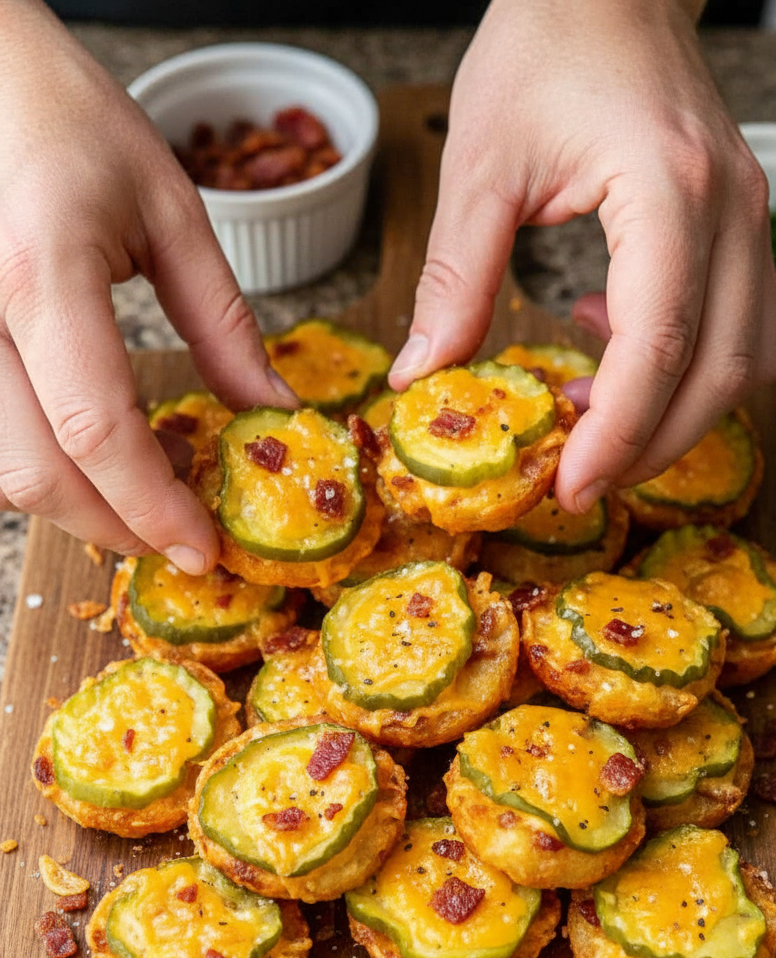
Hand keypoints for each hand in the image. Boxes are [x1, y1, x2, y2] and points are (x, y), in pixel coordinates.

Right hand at [0, 1, 295, 571]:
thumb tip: (269, 409)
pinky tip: (92, 455)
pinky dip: (44, 465)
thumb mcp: (168, 208)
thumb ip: (221, 320)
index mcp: (42, 274)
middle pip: (36, 474)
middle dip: (114, 526)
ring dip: (76, 505)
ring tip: (144, 496)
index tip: (202, 545)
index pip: (96, 429)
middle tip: (178, 536)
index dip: (151, 505)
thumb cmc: (65, 116)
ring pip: (0, 469)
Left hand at [389, 0, 775, 511]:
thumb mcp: (480, 165)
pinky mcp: (740, 222)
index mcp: (666, 189)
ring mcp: (747, 215)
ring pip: (748, 358)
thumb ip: (455, 277)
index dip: (620, 432)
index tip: (574, 486)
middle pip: (722, 370)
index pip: (660, 342)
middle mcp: (728, 208)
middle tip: (583, 481)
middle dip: (655, 445)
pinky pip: (740, 324)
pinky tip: (613, 345)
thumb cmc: (543, 46)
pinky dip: (688, 366)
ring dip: (681, 414)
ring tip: (598, 425)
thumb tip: (424, 374)